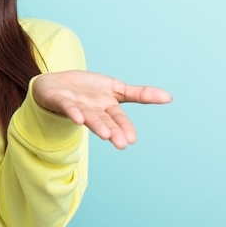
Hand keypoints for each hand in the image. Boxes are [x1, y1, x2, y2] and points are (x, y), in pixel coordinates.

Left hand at [32, 71, 171, 148]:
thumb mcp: (115, 88)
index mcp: (106, 107)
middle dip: (112, 130)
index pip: (117, 118)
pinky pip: (67, 107)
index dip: (124, 127)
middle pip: (103, 120)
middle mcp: (92, 109)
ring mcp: (75, 106)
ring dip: (96, 125)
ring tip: (105, 134)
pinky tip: (78, 118)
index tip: (131, 139)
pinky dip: (72, 112)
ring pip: (87, 116)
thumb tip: (169, 97)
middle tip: (120, 143)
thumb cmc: (87, 89)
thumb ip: (140, 94)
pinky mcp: (59, 100)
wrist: (55, 83)